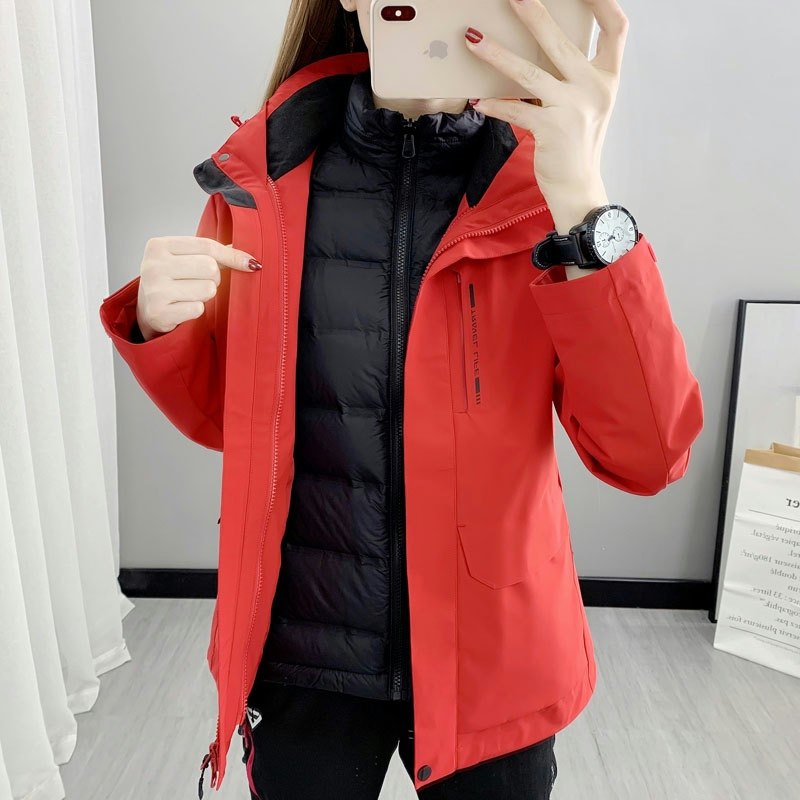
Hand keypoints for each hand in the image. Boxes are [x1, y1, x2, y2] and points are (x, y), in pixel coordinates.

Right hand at [136, 236, 260, 340]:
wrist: (147, 310)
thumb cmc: (171, 281)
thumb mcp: (185, 260)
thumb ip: (214, 255)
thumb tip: (248, 258)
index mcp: (159, 246)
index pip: (207, 246)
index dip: (232, 256)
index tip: (250, 264)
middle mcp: (153, 265)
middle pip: (209, 267)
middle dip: (215, 278)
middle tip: (202, 283)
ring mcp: (155, 289)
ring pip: (207, 289)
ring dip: (206, 295)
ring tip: (191, 295)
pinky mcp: (159, 312)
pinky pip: (198, 309)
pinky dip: (196, 310)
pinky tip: (183, 308)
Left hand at [464, 0, 628, 234]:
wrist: (579, 187)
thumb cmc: (578, 143)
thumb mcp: (588, 104)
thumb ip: (574, 75)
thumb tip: (540, 45)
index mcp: (608, 78)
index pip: (616, 28)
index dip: (603, 1)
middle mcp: (594, 88)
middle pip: (562, 41)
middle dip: (534, 14)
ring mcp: (573, 108)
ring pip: (529, 73)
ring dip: (497, 54)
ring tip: (473, 38)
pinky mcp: (551, 129)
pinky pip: (516, 110)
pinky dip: (495, 106)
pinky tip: (478, 101)